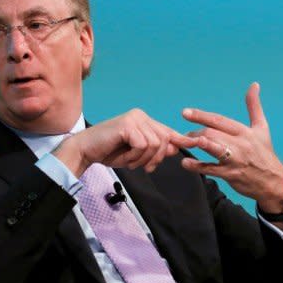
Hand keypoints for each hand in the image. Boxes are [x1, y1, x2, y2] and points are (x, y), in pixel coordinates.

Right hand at [52, 109, 196, 176]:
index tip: (197, 143)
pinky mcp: (127, 125)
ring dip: (143, 159)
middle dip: (157, 157)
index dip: (181, 139)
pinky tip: (125, 157)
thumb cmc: (110, 152)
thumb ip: (155, 149)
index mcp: (144, 120)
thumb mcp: (137, 153)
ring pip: (155, 144)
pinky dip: (135, 156)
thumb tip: (176, 147)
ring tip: (130, 161)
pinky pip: (143, 145)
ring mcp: (134, 118)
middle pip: (165, 139)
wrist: (85, 151)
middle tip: (145, 167)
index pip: (167, 131)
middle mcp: (140, 115)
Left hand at [181, 82, 282, 212]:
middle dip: (195, 132)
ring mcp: (235, 160)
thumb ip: (254, 106)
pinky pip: (211, 169)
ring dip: (196, 144)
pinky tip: (186, 163)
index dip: (201, 115)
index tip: (185, 113)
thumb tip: (254, 85)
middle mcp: (241, 144)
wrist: (274, 181)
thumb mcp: (262, 128)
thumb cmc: (265, 153)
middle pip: (213, 133)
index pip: (220, 120)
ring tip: (183, 142)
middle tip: (185, 136)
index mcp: (245, 131)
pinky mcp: (231, 175)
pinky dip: (197, 166)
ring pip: (213, 148)